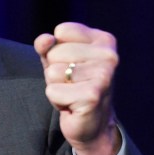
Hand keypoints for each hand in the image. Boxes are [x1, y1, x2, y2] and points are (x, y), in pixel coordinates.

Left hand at [34, 22, 121, 154]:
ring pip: (52, 72)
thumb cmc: (73, 85)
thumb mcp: (57, 59)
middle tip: (72, 83)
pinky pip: (52, 91)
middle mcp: (109, 56)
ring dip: (56, 86)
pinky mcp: (92, 96)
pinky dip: (56, 100)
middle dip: (55, 71)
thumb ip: (47, 45)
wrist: (93, 124)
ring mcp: (103, 76)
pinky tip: (72, 105)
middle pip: (55, 52)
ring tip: (72, 93)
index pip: (62, 31)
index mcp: (104, 41)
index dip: (57, 50)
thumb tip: (44, 40)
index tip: (71, 64)